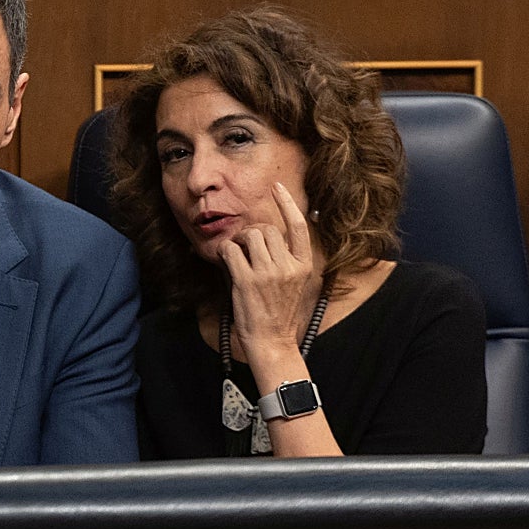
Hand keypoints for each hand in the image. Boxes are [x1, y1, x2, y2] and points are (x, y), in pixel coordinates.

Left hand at [218, 182, 319, 365]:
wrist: (272, 340)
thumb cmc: (278, 311)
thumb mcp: (292, 282)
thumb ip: (284, 258)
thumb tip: (263, 234)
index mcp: (303, 265)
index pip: (298, 226)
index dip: (287, 203)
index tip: (277, 187)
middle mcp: (288, 266)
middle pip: (267, 229)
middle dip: (252, 234)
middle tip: (245, 249)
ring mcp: (268, 273)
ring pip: (249, 236)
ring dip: (238, 242)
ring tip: (237, 258)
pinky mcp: (247, 280)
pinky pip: (230, 250)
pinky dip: (225, 253)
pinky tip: (227, 263)